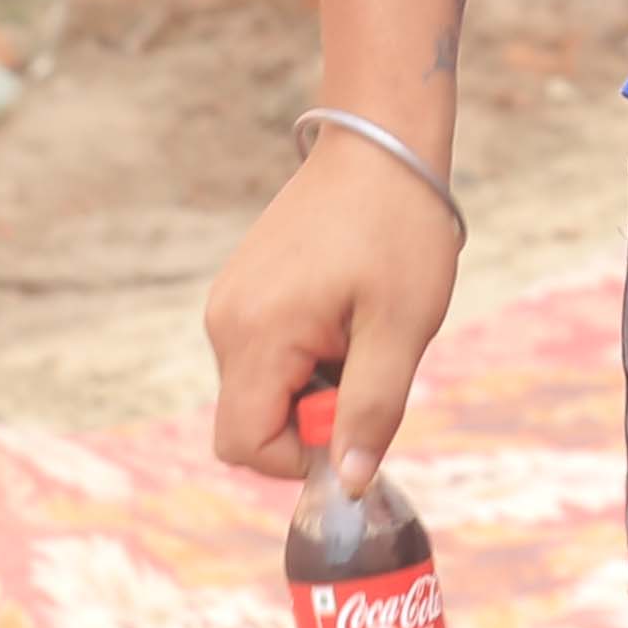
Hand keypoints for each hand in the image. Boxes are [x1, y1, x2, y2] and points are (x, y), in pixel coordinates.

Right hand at [199, 133, 462, 486]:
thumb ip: (372, 410)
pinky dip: (305, 353)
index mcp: (256, 334)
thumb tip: (350, 483)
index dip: (300, 456)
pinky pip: (264, 353)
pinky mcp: (243, 288)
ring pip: (261, 388)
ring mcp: (229, 302)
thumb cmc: (398, 230)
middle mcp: (225, 321)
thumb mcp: (401, 329)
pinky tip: (345, 309)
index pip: (244, 445)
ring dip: (313, 382)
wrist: (380, 145)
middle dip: (311, 415)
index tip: (355, 412)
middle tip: (365, 359)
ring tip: (359, 326)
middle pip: (251, 421)